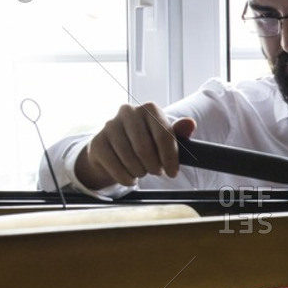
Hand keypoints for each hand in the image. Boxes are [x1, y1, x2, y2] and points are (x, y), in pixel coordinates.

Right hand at [74, 103, 197, 189]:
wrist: (115, 149)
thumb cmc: (145, 142)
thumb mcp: (164, 138)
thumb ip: (179, 133)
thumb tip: (190, 123)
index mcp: (149, 109)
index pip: (164, 135)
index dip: (170, 158)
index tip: (172, 172)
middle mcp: (128, 112)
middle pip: (145, 149)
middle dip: (154, 167)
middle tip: (156, 171)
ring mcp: (110, 126)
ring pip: (130, 160)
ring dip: (140, 172)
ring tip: (142, 170)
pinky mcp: (97, 143)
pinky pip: (116, 168)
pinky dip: (126, 178)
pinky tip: (130, 176)